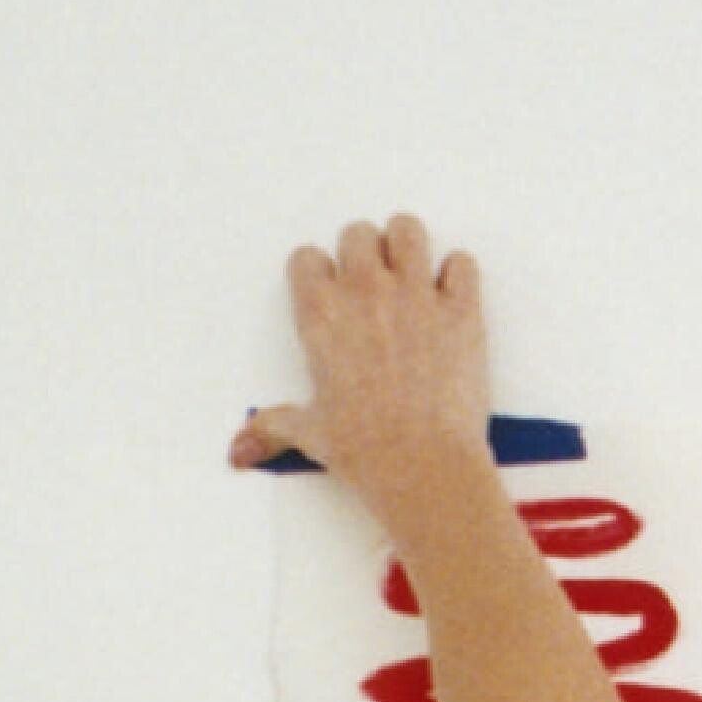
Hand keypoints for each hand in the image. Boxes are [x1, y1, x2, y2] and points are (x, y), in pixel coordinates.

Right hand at [230, 216, 490, 523]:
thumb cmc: (365, 454)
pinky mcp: (460, 310)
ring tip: (411, 280)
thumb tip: (239, 448)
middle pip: (358, 234)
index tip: (328, 296)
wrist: (424, 470)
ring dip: (407, 249)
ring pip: (408, 230)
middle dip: (363, 256)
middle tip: (372, 291)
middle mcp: (366, 291)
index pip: (307, 259)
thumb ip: (273, 427)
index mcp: (321, 315)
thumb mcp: (311, 435)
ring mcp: (416, 295)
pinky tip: (450, 301)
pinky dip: (458, 276)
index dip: (318, 276)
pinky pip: (462, 262)